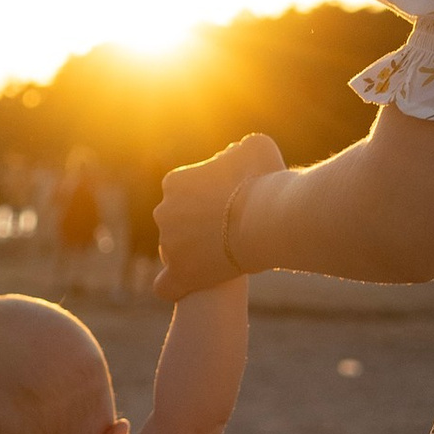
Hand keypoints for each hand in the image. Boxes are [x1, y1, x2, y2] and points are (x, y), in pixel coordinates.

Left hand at [153, 133, 284, 299]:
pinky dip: (176, 286)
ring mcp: (169, 244)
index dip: (209, 199)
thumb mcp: (255, 147)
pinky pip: (166, 285)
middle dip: (198, 225)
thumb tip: (232, 155)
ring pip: (176, 251)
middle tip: (230, 231)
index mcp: (175, 181)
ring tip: (222, 256)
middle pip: (179, 221)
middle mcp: (164, 211)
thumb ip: (238, 151)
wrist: (269, 217)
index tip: (231, 205)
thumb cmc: (265, 179)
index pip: (185, 190)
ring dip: (193, 253)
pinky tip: (191, 284)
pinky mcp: (180, 273)